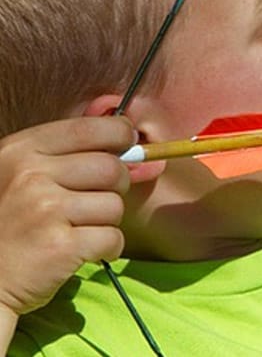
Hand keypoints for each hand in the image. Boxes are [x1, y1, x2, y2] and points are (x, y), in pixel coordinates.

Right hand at [0, 117, 132, 316]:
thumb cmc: (5, 226)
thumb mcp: (17, 175)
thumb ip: (63, 154)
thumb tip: (128, 137)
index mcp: (19, 151)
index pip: (90, 129)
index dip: (121, 134)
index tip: (127, 145)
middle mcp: (30, 175)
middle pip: (112, 168)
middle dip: (115, 187)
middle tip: (93, 203)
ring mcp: (44, 210)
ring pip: (114, 205)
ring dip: (105, 222)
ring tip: (76, 231)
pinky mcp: (60, 245)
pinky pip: (113, 238)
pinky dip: (106, 249)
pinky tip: (80, 252)